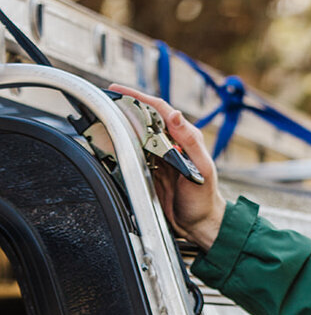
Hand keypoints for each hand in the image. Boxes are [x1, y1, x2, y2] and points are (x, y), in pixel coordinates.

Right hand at [109, 85, 226, 251]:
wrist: (199, 224)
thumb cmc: (205, 198)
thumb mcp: (202, 168)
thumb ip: (190, 142)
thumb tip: (176, 115)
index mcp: (185, 137)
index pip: (160, 109)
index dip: (139, 97)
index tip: (118, 90)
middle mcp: (171, 143)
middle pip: (144, 118)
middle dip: (125, 107)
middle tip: (103, 101)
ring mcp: (159, 156)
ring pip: (136, 133)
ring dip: (120, 124)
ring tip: (102, 116)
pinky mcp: (150, 169)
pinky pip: (133, 153)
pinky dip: (121, 145)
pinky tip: (109, 142)